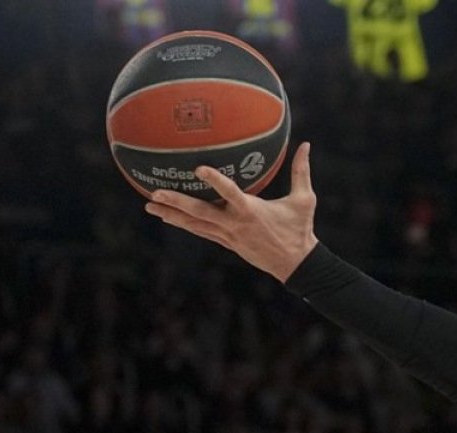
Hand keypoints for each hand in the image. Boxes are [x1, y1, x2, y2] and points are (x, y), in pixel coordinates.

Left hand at [144, 142, 318, 282]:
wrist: (295, 264)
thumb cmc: (300, 230)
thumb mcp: (304, 200)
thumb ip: (301, 171)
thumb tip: (307, 144)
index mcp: (251, 211)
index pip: (230, 193)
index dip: (215, 181)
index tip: (198, 168)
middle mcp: (235, 224)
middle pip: (200, 213)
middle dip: (176, 203)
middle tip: (155, 193)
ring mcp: (228, 235)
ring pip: (195, 224)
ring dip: (172, 215)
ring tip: (150, 206)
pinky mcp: (227, 243)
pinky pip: (201, 231)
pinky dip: (184, 224)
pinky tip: (169, 217)